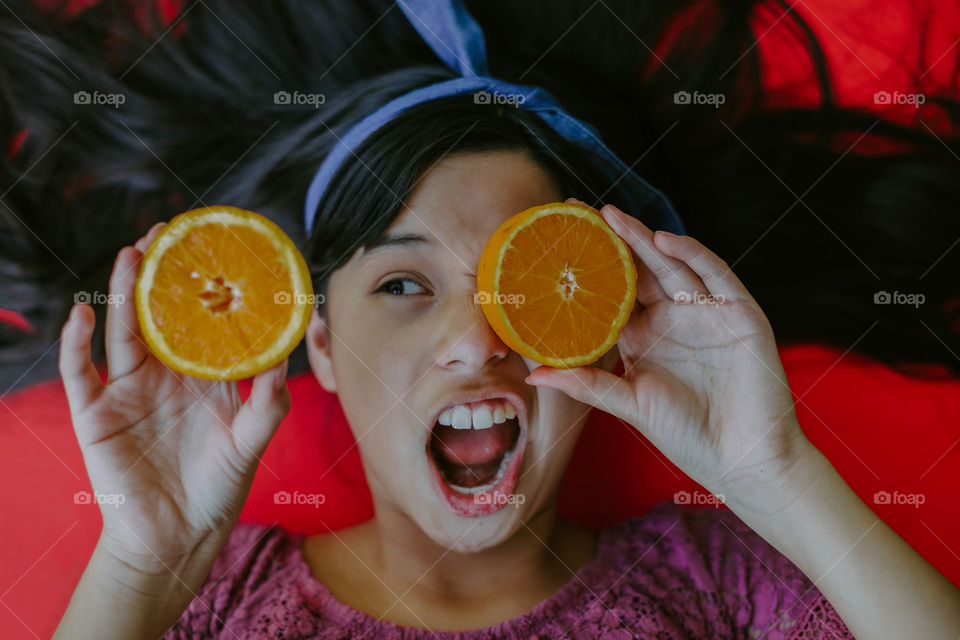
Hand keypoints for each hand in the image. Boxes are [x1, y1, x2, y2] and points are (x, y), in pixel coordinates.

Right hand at [58, 223, 290, 570]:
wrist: (178, 535)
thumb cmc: (219, 486)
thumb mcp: (251, 440)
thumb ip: (268, 401)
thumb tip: (285, 355)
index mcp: (202, 375)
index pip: (201, 319)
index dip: (203, 285)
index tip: (213, 248)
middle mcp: (164, 374)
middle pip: (157, 312)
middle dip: (159, 272)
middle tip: (166, 232)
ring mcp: (127, 390)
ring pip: (121, 330)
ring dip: (121, 292)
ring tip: (131, 254)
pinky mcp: (96, 414)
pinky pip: (80, 372)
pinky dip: (76, 343)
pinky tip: (82, 315)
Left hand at [525, 202, 815, 508]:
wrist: (745, 460)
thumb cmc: (688, 435)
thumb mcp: (630, 405)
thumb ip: (587, 385)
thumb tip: (533, 374)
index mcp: (644, 336)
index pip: (611, 292)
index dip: (588, 268)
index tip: (556, 244)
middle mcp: (673, 317)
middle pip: (638, 268)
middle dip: (611, 240)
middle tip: (577, 211)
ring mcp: (707, 311)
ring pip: (671, 264)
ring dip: (643, 239)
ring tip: (610, 217)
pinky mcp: (739, 312)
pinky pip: (714, 275)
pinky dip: (692, 255)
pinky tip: (664, 241)